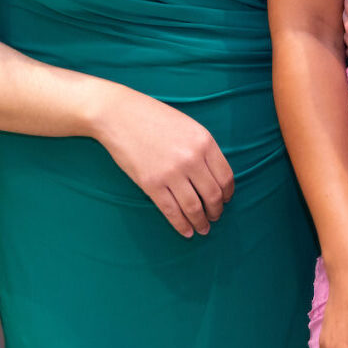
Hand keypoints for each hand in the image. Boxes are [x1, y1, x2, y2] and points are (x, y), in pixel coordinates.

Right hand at [92, 86, 234, 237]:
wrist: (119, 115)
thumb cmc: (154, 118)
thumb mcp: (188, 126)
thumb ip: (203, 149)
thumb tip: (214, 178)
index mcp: (204, 142)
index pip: (225, 177)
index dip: (228, 194)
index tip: (226, 200)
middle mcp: (191, 158)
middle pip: (213, 195)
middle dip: (216, 211)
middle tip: (215, 217)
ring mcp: (171, 173)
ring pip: (194, 207)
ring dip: (201, 222)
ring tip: (202, 228)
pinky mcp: (151, 184)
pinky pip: (171, 211)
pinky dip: (181, 225)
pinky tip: (186, 231)